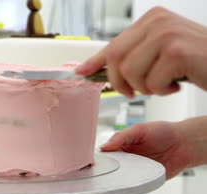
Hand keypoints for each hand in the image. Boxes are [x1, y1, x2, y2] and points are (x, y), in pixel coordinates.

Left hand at [76, 7, 206, 97]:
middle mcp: (158, 21)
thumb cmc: (197, 61)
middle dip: (120, 82)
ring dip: (145, 88)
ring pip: (131, 72)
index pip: (114, 44)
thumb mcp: (161, 52)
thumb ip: (133, 54)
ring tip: (163, 84)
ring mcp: (167, 35)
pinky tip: (176, 85)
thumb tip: (93, 66)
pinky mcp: (177, 52)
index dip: (95, 61)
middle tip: (135, 92)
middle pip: (116, 59)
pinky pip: (151, 82)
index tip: (81, 71)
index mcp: (152, 19)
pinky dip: (161, 91)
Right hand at [101, 122, 192, 178]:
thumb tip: (104, 147)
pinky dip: (129, 187)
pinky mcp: (145, 180)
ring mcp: (135, 171)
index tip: (93, 163)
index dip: (98, 159)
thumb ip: (121, 137)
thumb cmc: (163, 132)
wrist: (184, 144)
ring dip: (115, 181)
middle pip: (110, 169)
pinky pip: (134, 185)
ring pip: (120, 179)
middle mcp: (126, 160)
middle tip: (99, 175)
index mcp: (121, 146)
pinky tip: (123, 188)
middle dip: (104, 172)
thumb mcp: (138, 129)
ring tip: (108, 183)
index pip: (105, 155)